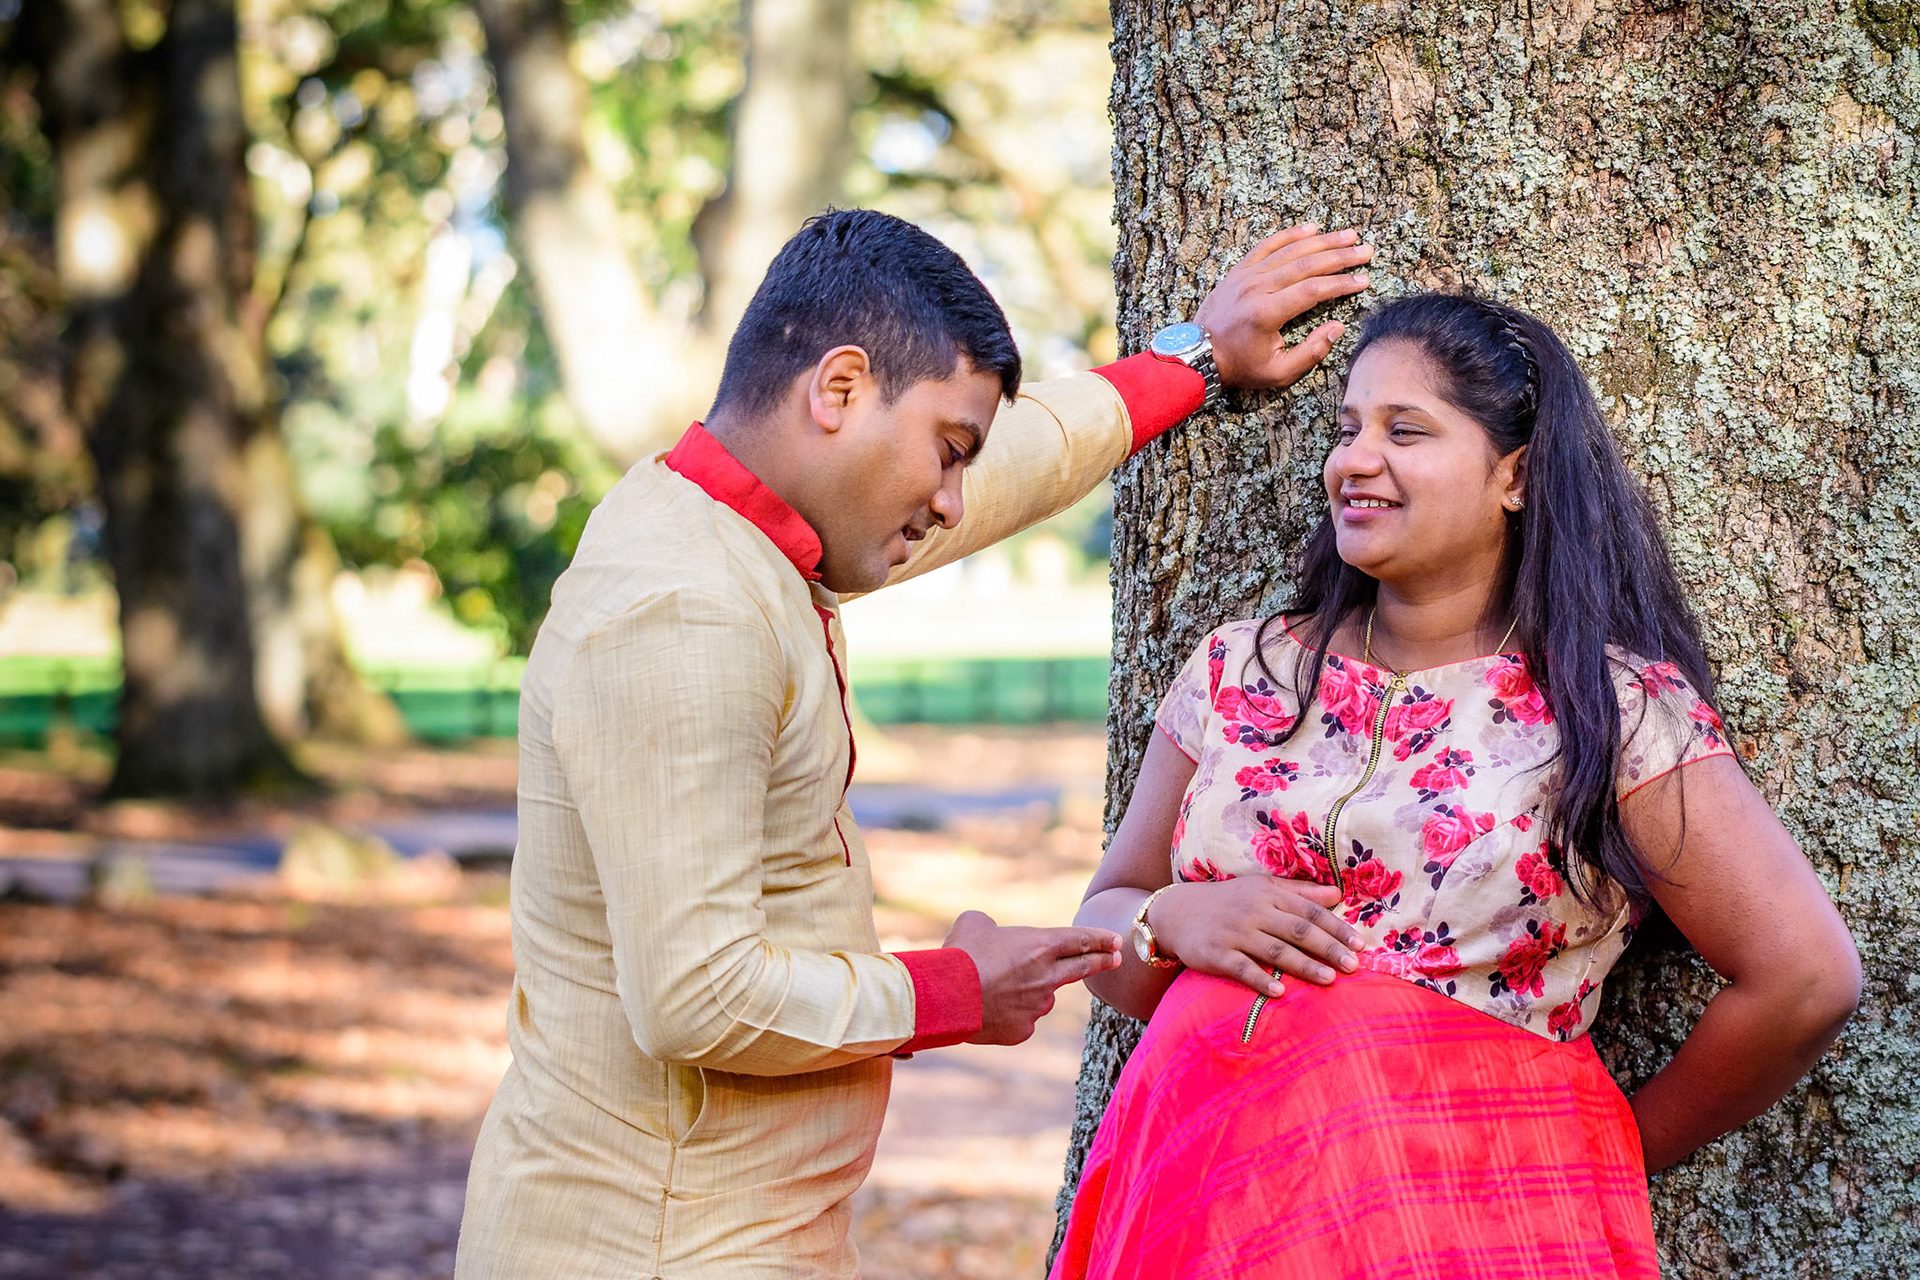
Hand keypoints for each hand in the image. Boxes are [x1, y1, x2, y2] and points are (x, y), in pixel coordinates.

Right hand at [944, 910, 1122, 1044]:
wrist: (948, 997)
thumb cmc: (961, 954)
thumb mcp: (975, 923)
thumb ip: (991, 927)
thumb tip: (990, 933)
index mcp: (1040, 945)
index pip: (1081, 939)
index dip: (1101, 939)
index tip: (1116, 941)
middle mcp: (1046, 977)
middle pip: (1081, 968)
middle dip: (1102, 962)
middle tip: (1115, 959)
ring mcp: (1037, 1006)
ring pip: (1041, 996)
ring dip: (1028, 990)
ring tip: (994, 985)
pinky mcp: (1023, 1030)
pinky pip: (1021, 1019)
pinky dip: (1009, 1012)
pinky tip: (987, 1008)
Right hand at [1148, 877, 1363, 995]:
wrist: (1177, 912)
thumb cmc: (1228, 900)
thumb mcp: (1261, 888)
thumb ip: (1299, 892)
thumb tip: (1336, 894)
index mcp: (1268, 894)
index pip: (1309, 911)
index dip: (1336, 927)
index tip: (1360, 944)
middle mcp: (1253, 911)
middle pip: (1297, 930)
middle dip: (1328, 948)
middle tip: (1353, 966)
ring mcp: (1234, 933)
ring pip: (1275, 950)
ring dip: (1304, 965)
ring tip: (1329, 980)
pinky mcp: (1216, 954)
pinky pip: (1242, 968)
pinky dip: (1262, 979)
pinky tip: (1281, 991)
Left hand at [1195, 223, 1372, 390]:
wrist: (1197, 355)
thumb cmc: (1240, 366)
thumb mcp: (1278, 372)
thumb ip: (1311, 352)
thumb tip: (1338, 328)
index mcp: (1266, 313)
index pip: (1313, 290)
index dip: (1341, 284)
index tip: (1363, 280)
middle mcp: (1256, 288)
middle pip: (1307, 264)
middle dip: (1340, 257)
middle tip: (1366, 252)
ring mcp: (1246, 276)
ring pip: (1290, 251)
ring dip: (1323, 241)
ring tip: (1349, 236)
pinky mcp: (1239, 271)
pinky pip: (1267, 246)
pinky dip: (1289, 235)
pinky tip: (1311, 228)